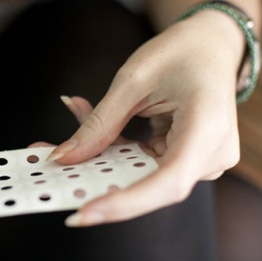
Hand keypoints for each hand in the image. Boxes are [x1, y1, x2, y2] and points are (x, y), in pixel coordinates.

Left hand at [49, 12, 242, 225]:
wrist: (211, 46)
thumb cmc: (181, 52)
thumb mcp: (133, 81)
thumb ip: (99, 123)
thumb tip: (64, 158)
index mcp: (208, 127)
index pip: (169, 182)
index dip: (125, 204)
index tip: (82, 214)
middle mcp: (211, 154)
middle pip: (148, 185)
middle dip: (95, 180)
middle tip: (49, 171)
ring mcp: (200, 160)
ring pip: (138, 175)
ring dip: (97, 160)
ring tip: (55, 147)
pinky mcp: (184, 159)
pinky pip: (141, 163)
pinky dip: (111, 149)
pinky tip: (83, 123)